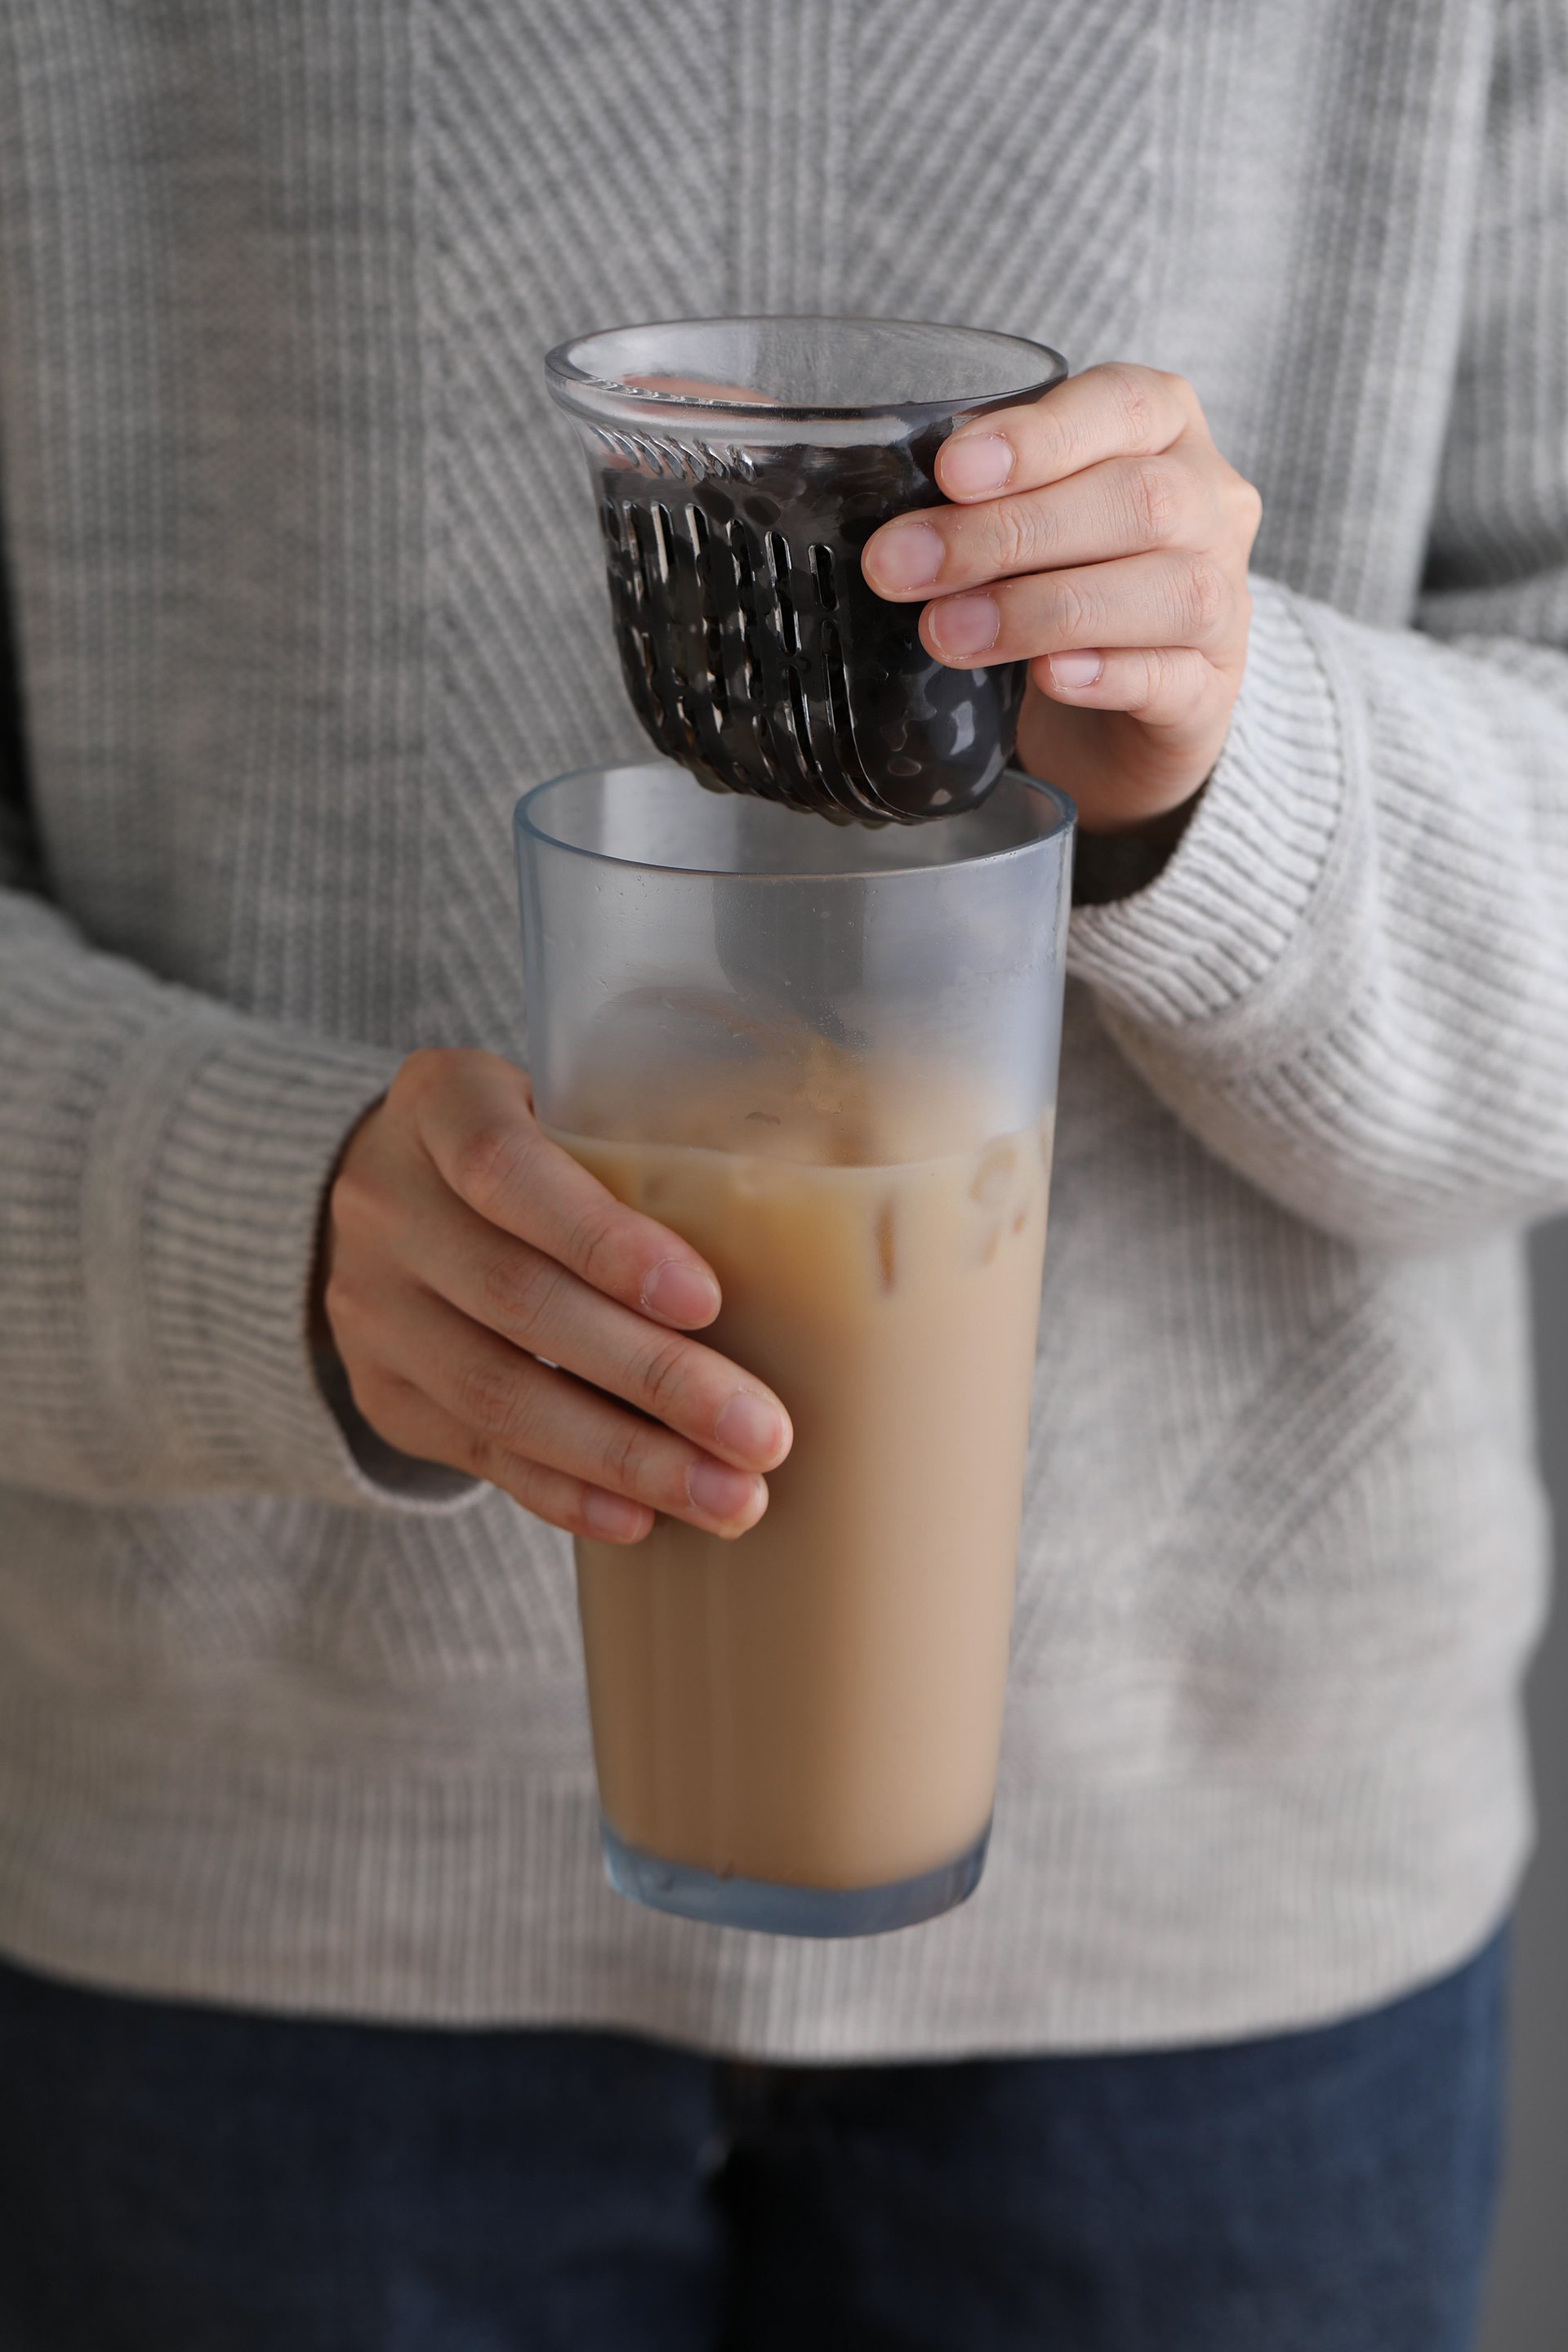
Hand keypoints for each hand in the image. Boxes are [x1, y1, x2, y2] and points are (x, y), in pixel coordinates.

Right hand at [319, 1050, 791, 1543]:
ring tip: (728, 1497)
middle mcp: (385, 1202)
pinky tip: (641, 1518)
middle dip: (653, 1377)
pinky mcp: (381, 1390)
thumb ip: (650, 1144)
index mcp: (440, 1102)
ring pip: (497, 1393)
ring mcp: (369, 1303)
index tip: (707, 1300)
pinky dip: (564, 1490)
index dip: (604, 1240)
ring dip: (624, 1456)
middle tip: (762, 1433)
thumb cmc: (540, 1146)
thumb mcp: (568, 1105)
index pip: (506, 1170)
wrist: (393, 1195)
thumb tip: (818, 1227)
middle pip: (518, 1300)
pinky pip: (476, 1451)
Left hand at [862, 364, 1261, 834]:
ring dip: (1041, 609)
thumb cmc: (1050, 583)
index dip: (1039, 436)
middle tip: (901, 569)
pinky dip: (1106, 674)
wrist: (1116, 711)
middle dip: (1009, 533)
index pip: (1125, 404)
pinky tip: (1048, 677)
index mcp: (1162, 431)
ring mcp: (1225, 602)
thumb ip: (929, 475)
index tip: (949, 472)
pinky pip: (1172, 678)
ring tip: (947, 634)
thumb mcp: (1002, 513)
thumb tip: (767, 407)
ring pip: (1168, 590)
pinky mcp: (1209, 693)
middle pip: (1138, 500)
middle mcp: (1211, 506)